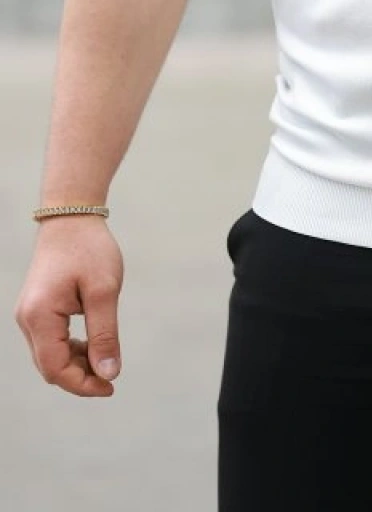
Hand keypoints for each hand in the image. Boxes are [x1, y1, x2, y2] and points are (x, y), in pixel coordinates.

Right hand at [14, 217, 123, 396]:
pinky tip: (92, 344)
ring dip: (75, 364)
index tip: (111, 387)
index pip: (55, 369)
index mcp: (40, 316)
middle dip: (80, 377)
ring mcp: (28, 315)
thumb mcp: (104, 291)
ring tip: (105, 358)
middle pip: (49, 367)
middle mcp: (27, 319)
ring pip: (49, 357)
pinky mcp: (36, 310)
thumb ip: (105, 335)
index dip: (82, 385)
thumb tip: (108, 374)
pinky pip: (50, 342)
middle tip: (112, 376)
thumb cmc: (89, 249)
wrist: (72, 216)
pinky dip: (70, 350)